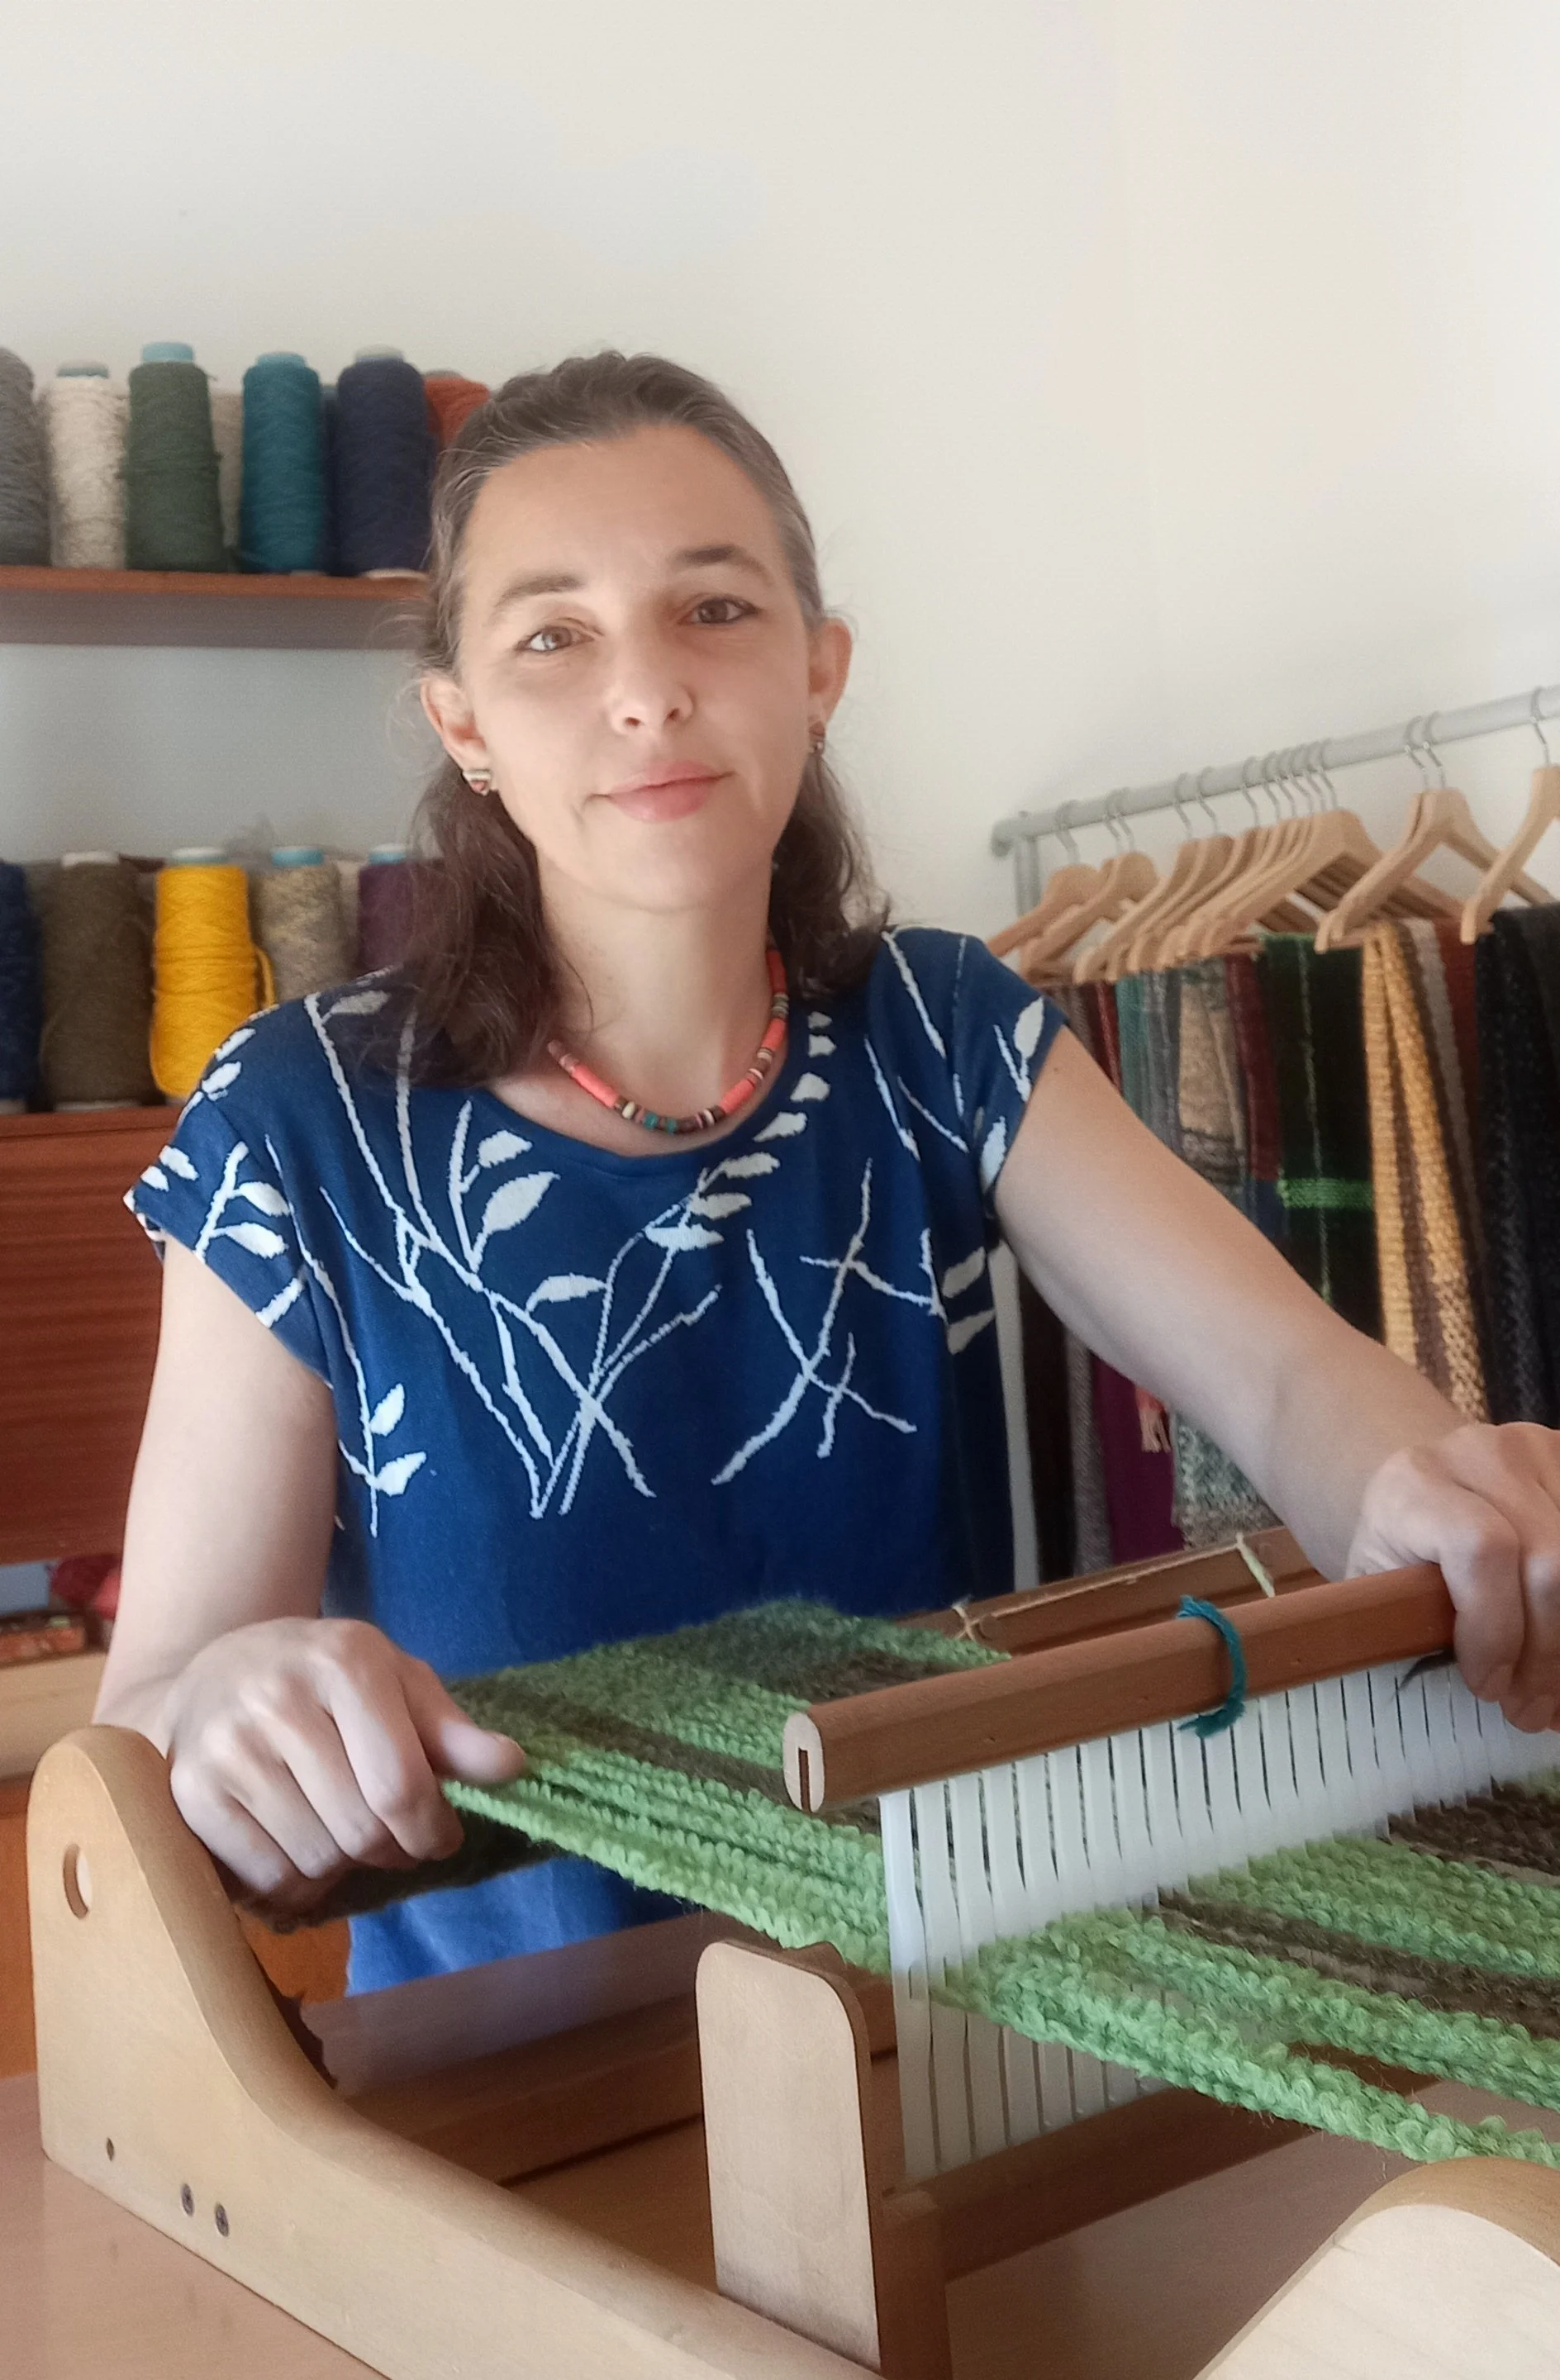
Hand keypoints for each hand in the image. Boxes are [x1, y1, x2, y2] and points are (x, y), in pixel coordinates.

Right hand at [161, 1616, 525, 1913]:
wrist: (217, 1671)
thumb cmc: (325, 1680)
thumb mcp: (396, 1683)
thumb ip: (451, 1730)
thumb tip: (511, 1766)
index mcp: (345, 1662)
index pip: (401, 1785)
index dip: (431, 1830)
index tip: (439, 1837)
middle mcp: (279, 1699)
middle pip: (361, 1831)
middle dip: (390, 1850)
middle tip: (388, 1837)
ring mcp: (228, 1747)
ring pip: (316, 1861)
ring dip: (341, 1864)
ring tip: (336, 1826)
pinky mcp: (191, 1793)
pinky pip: (266, 1878)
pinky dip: (294, 1882)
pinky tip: (295, 1841)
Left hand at [1347, 1422, 1559, 1730]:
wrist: (1423, 1493)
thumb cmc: (1401, 1554)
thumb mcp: (1383, 1589)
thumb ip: (1408, 1628)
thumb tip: (1478, 1691)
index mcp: (1415, 1484)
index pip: (1479, 1549)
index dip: (1495, 1628)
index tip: (1489, 1688)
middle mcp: (1481, 1455)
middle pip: (1549, 1563)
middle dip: (1545, 1653)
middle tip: (1530, 1711)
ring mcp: (1537, 1452)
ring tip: (1551, 1692)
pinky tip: (1559, 1650)